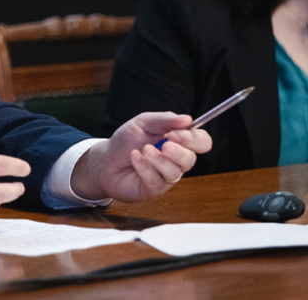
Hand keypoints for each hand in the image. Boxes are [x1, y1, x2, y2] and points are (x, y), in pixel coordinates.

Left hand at [70, 112, 211, 201]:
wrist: (106, 160)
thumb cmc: (126, 141)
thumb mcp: (143, 123)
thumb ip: (164, 120)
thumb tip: (187, 118)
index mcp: (178, 142)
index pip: (201, 141)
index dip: (194, 139)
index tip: (176, 134)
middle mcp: (176, 160)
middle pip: (191, 159)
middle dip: (178, 151)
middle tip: (164, 144)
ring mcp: (166, 176)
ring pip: (175, 172)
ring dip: (159, 160)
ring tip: (144, 150)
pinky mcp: (154, 189)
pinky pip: (157, 181)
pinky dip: (144, 167)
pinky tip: (134, 158)